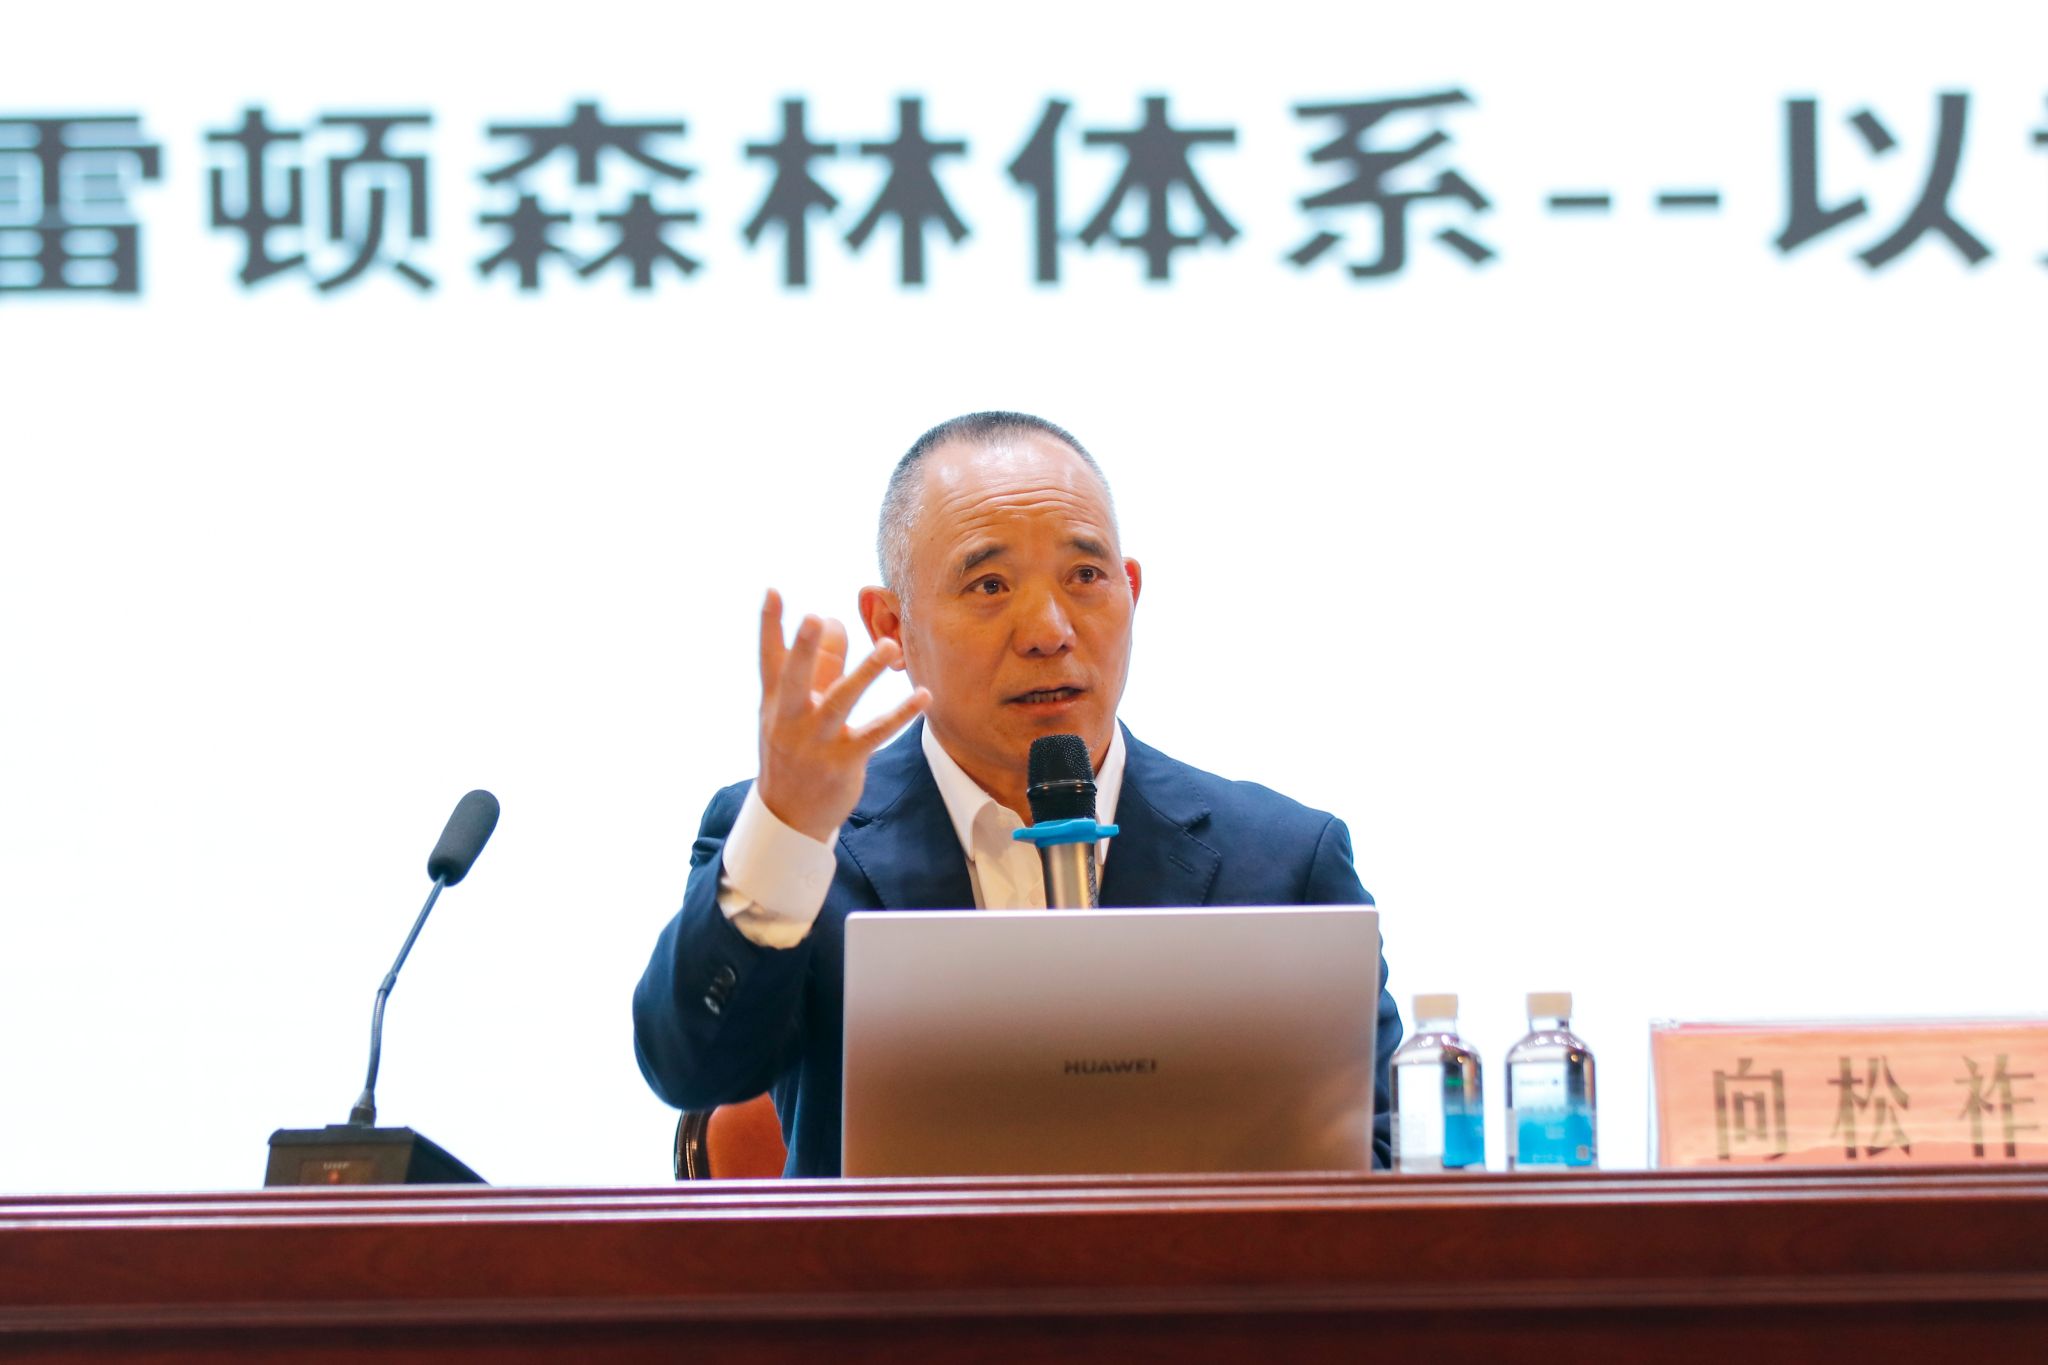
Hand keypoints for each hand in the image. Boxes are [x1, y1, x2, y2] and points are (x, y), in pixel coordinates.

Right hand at [755, 589, 928, 842]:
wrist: (789, 816)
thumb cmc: (793, 752)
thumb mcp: (794, 711)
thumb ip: (818, 668)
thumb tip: (835, 621)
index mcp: (775, 703)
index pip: (770, 659)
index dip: (770, 625)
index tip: (774, 591)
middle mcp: (791, 720)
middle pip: (795, 679)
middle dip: (806, 649)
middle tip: (818, 618)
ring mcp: (815, 742)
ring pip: (841, 701)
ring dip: (866, 673)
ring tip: (890, 646)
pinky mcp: (842, 761)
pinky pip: (875, 733)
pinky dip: (900, 714)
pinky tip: (923, 695)